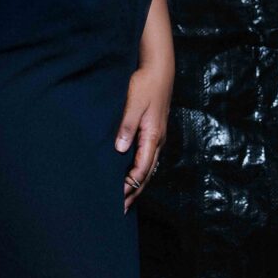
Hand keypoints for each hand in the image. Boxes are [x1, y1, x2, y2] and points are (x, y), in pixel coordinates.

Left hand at [114, 63, 172, 212]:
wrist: (159, 69)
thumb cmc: (145, 84)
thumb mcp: (134, 103)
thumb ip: (127, 126)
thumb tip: (121, 150)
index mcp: (153, 136)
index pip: (141, 168)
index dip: (129, 185)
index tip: (117, 198)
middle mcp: (157, 140)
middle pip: (146, 173)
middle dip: (134, 191)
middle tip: (120, 208)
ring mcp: (157, 136)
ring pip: (148, 166)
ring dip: (137, 182)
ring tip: (125, 197)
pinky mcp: (154, 131)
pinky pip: (147, 157)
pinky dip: (139, 170)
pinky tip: (130, 173)